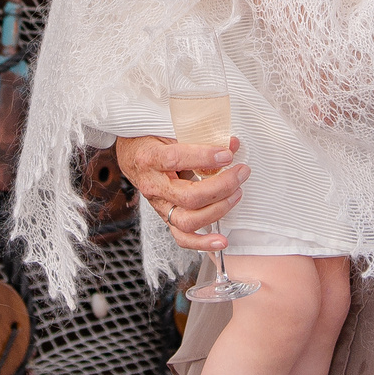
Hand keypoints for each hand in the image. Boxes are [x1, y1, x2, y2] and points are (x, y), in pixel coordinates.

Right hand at [115, 133, 246, 252]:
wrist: (133, 156)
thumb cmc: (153, 141)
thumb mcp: (169, 131)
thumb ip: (199, 137)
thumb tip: (232, 144)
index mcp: (150, 159)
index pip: (176, 160)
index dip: (204, 158)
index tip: (227, 155)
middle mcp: (153, 186)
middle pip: (188, 196)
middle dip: (221, 186)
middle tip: (240, 172)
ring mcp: (159, 206)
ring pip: (187, 220)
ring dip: (218, 210)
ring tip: (236, 194)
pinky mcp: (166, 218)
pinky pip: (182, 237)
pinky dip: (202, 243)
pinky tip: (221, 241)